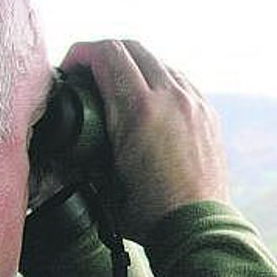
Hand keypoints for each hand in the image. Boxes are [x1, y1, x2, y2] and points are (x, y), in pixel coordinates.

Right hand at [60, 40, 228, 241]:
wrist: (197, 228)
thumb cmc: (149, 213)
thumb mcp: (101, 180)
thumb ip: (83, 149)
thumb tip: (68, 132)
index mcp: (139, 109)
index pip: (107, 53)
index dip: (81, 52)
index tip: (70, 67)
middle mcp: (170, 97)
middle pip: (133, 47)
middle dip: (104, 54)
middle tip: (87, 73)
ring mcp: (194, 103)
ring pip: (159, 62)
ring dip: (134, 66)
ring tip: (117, 88)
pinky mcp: (208, 114)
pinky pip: (180, 81)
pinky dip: (159, 82)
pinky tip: (148, 102)